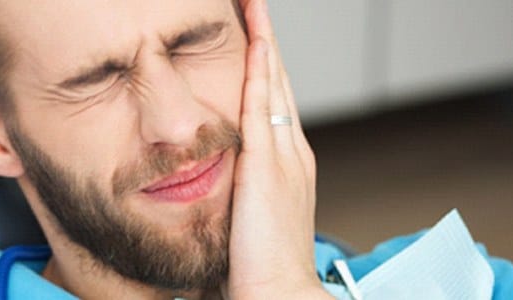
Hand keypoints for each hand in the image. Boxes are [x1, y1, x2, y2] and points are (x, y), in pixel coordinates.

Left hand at [227, 0, 329, 298]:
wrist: (279, 293)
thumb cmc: (259, 267)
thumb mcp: (248, 220)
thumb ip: (239, 196)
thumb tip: (220, 190)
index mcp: (287, 167)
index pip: (275, 105)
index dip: (266, 69)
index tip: (256, 40)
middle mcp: (292, 154)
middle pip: (280, 85)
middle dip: (268, 43)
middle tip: (259, 7)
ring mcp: (284, 156)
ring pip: (274, 85)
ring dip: (265, 43)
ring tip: (257, 7)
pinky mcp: (268, 164)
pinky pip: (263, 105)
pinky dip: (261, 69)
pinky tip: (257, 42)